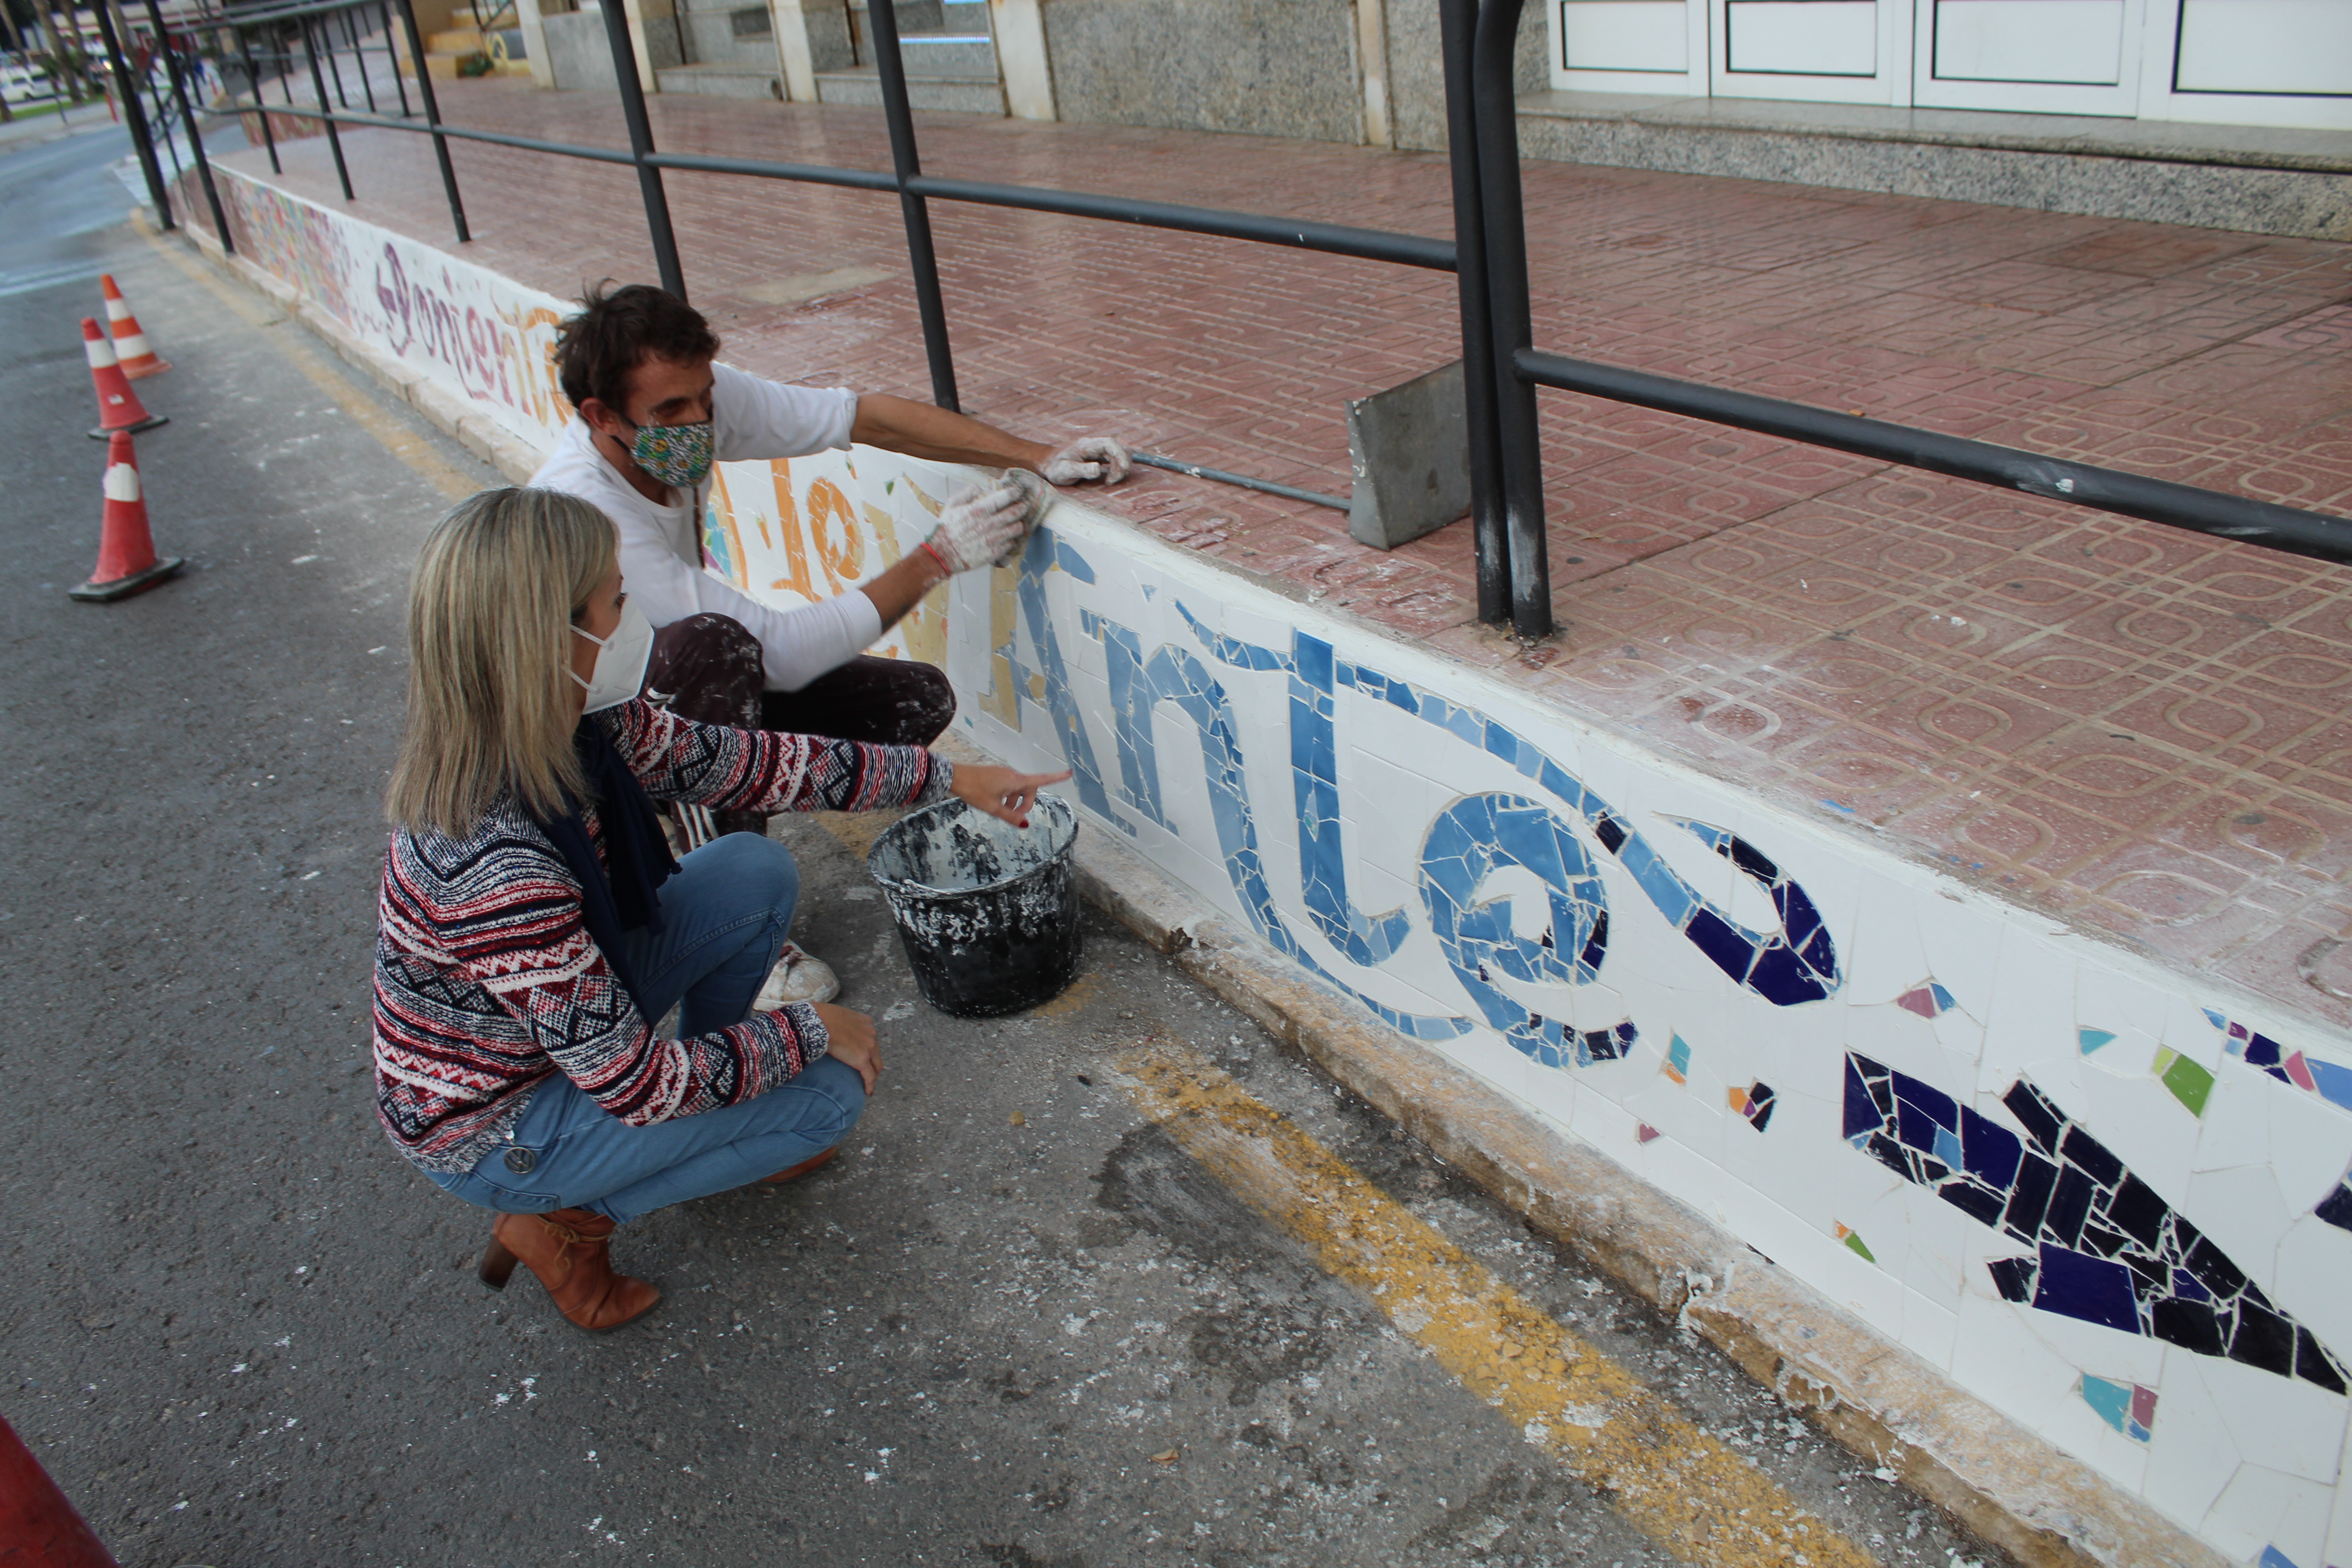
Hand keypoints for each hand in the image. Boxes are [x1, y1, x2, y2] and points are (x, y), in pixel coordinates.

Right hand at [814, 1002, 879, 1093]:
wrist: (820, 1022)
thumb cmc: (821, 1017)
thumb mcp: (837, 1016)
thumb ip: (841, 1023)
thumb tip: (830, 1030)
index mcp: (865, 1022)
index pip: (871, 1039)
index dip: (869, 1049)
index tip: (866, 1056)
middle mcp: (871, 1033)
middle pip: (876, 1053)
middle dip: (874, 1063)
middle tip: (869, 1073)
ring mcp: (868, 1047)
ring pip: (876, 1065)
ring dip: (873, 1074)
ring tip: (868, 1083)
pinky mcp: (862, 1059)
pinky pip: (869, 1076)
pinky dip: (869, 1085)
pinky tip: (867, 1091)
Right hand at [922, 478, 1027, 574]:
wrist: (942, 554)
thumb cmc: (947, 529)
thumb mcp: (952, 505)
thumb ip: (967, 493)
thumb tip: (979, 487)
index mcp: (979, 510)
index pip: (1004, 497)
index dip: (1014, 492)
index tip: (1017, 491)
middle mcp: (989, 524)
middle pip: (1015, 512)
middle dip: (1022, 507)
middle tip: (1023, 505)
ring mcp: (993, 539)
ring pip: (1016, 529)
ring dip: (1018, 524)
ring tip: (1016, 522)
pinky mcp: (995, 552)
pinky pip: (1011, 543)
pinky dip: (1011, 539)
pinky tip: (1006, 537)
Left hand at [951, 764, 1071, 828]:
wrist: (955, 777)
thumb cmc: (974, 791)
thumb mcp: (993, 808)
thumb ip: (1010, 817)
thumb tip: (1025, 824)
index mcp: (1015, 780)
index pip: (1041, 779)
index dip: (1056, 777)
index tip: (1069, 773)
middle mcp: (1011, 774)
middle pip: (1028, 789)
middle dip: (1026, 803)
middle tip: (1016, 817)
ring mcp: (1003, 773)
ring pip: (1016, 789)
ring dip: (1014, 801)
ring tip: (1000, 811)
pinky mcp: (995, 774)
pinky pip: (1007, 786)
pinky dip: (1006, 796)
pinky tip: (994, 803)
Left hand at [1042, 436, 1130, 486]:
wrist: (1048, 463)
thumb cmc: (1054, 467)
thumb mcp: (1065, 471)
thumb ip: (1081, 470)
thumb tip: (1098, 469)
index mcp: (1086, 445)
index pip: (1110, 443)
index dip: (1120, 454)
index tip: (1123, 469)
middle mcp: (1093, 445)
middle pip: (1118, 448)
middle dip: (1122, 464)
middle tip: (1113, 480)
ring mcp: (1097, 450)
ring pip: (1118, 453)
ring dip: (1120, 467)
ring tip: (1110, 480)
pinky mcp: (1099, 456)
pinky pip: (1114, 459)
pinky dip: (1117, 468)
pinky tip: (1108, 478)